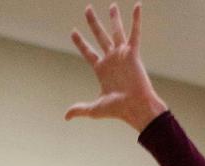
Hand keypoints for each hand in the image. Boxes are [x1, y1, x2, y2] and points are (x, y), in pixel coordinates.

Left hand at [65, 4, 167, 132]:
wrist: (136, 108)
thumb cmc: (119, 110)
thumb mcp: (95, 108)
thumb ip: (80, 109)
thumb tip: (66, 116)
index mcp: (102, 69)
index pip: (88, 52)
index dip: (80, 42)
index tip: (73, 32)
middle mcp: (111, 59)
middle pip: (100, 36)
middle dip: (93, 22)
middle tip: (87, 9)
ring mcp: (122, 55)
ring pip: (116, 31)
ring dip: (114, 18)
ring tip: (112, 5)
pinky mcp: (133, 53)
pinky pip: (135, 33)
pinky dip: (136, 19)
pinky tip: (138, 6)